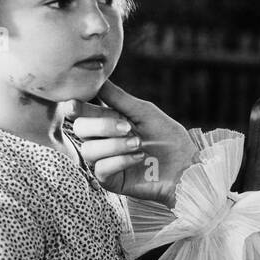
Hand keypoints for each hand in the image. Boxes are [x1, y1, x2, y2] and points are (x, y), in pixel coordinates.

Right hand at [68, 81, 195, 207]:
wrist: (185, 167)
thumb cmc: (168, 137)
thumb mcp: (145, 112)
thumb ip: (119, 98)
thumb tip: (98, 78)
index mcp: (108, 120)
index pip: (83, 111)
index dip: (75, 107)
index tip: (75, 106)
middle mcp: (103, 139)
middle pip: (81, 129)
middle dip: (102, 125)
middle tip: (128, 127)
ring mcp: (105, 160)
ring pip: (89, 150)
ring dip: (114, 144)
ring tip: (138, 144)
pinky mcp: (110, 180)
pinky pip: (100, 169)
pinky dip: (119, 160)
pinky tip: (138, 157)